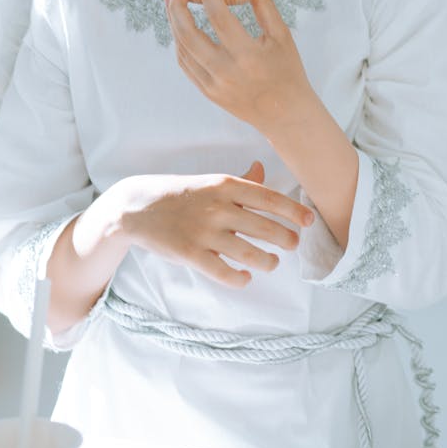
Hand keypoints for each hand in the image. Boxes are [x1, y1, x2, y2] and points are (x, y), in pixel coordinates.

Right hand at [107, 161, 312, 288]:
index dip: (292, 211)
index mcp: (224, 185)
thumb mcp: (209, 182)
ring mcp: (204, 232)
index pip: (268, 198)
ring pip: (249, 254)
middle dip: (286, 239)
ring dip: (267, 262)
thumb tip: (262, 169)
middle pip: (264, 227)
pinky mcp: (190, 254)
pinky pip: (224, 272)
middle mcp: (217, 207)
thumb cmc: (180, 194)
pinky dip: (240, 279)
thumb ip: (239, 181)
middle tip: (293, 245)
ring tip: (272, 263)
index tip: (309, 221)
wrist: (137, 207)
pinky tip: (245, 277)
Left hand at [166, 0, 318, 132]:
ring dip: (174, 22)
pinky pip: (186, 64)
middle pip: (189, 34)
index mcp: (248, 55)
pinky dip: (180, 42)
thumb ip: (263, 4)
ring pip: (182, 49)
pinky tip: (180, 26)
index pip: (219, 17)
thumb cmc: (288, 70)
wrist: (286, 114)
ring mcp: (213, 85)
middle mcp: (226, 72)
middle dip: (177, 7)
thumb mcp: (281, 35)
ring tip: (173, 1)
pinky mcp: (207, 92)